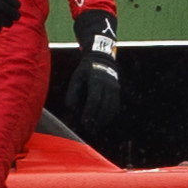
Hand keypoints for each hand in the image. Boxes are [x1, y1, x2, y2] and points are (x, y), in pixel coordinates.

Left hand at [63, 13, 121, 136]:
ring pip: (111, 107)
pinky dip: (111, 114)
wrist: (101, 58)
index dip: (89, 113)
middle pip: (104, 106)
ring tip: (96, 128)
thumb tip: (70, 108)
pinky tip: (104, 121)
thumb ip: (72, 92)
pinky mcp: (117, 90)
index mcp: (96, 81)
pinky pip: (116, 105)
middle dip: (97, 119)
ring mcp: (114, 87)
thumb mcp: (76, 77)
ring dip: (104, 119)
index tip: (84, 122)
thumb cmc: (85, 69)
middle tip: (90, 130)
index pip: (94, 100)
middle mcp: (107, 85)